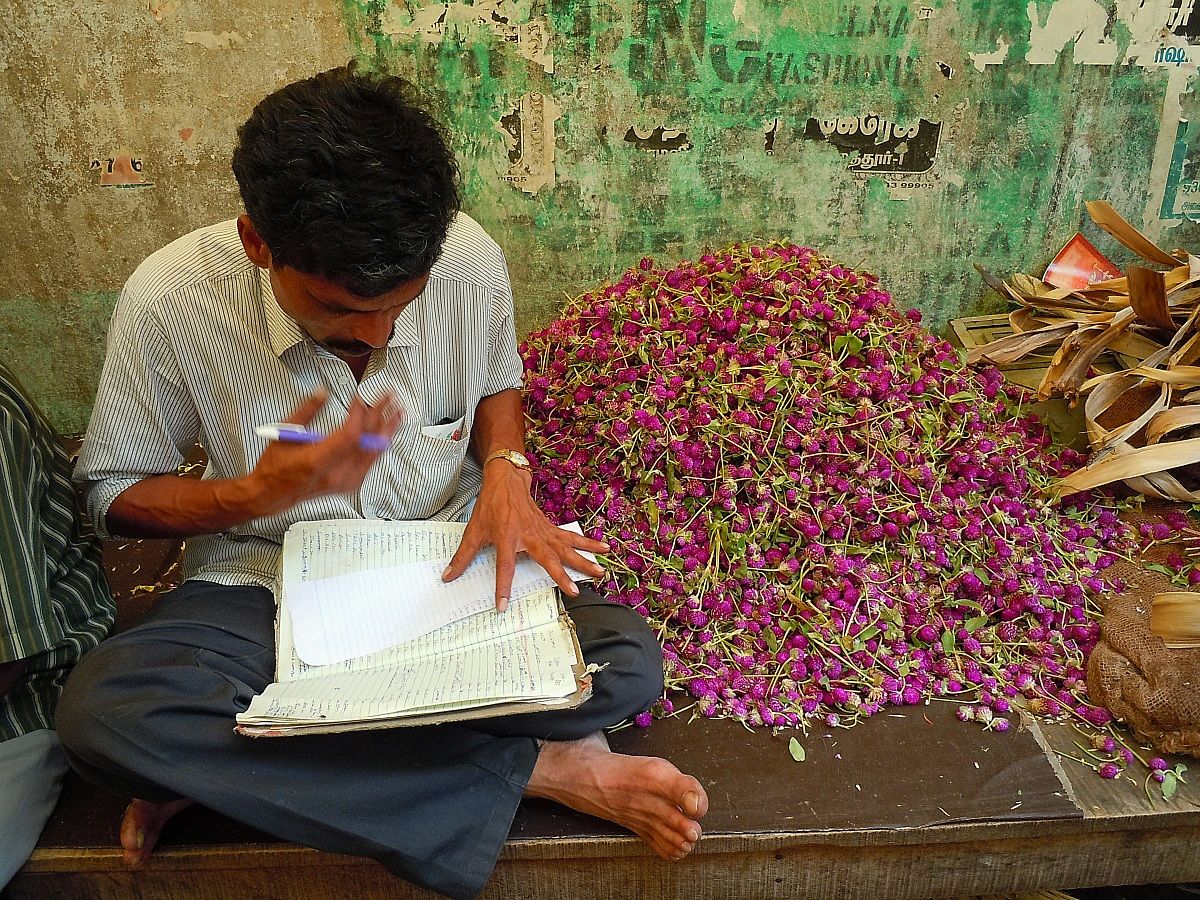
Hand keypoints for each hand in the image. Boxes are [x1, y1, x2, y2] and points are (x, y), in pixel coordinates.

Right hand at [249, 389, 400, 514]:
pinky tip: (386, 432)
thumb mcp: (285, 433)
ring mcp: (345, 481)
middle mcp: (335, 474)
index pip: (350, 435)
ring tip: (397, 412)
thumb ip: (306, 410)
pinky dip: (380, 443)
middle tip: (387, 397)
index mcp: (317, 461)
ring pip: (374, 452)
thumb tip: (322, 393)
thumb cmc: (276, 468)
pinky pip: (372, 461)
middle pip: (367, 442)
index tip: (360, 398)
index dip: (359, 414)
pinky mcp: (351, 483)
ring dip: (387, 429)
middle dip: (380, 415)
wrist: (272, 494)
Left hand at [441, 459, 608, 610]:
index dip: (502, 587)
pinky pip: (572, 537)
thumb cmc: (490, 507)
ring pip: (567, 548)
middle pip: (549, 559)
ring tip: (600, 573)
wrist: (507, 481)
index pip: (504, 568)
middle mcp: (529, 536)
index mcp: (507, 538)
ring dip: (584, 561)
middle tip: (575, 592)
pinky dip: (588, 543)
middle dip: (562, 576)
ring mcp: (544, 531)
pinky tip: (604, 548)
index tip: (502, 606)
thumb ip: (462, 556)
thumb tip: (448, 577)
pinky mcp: (551, 528)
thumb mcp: (474, 531)